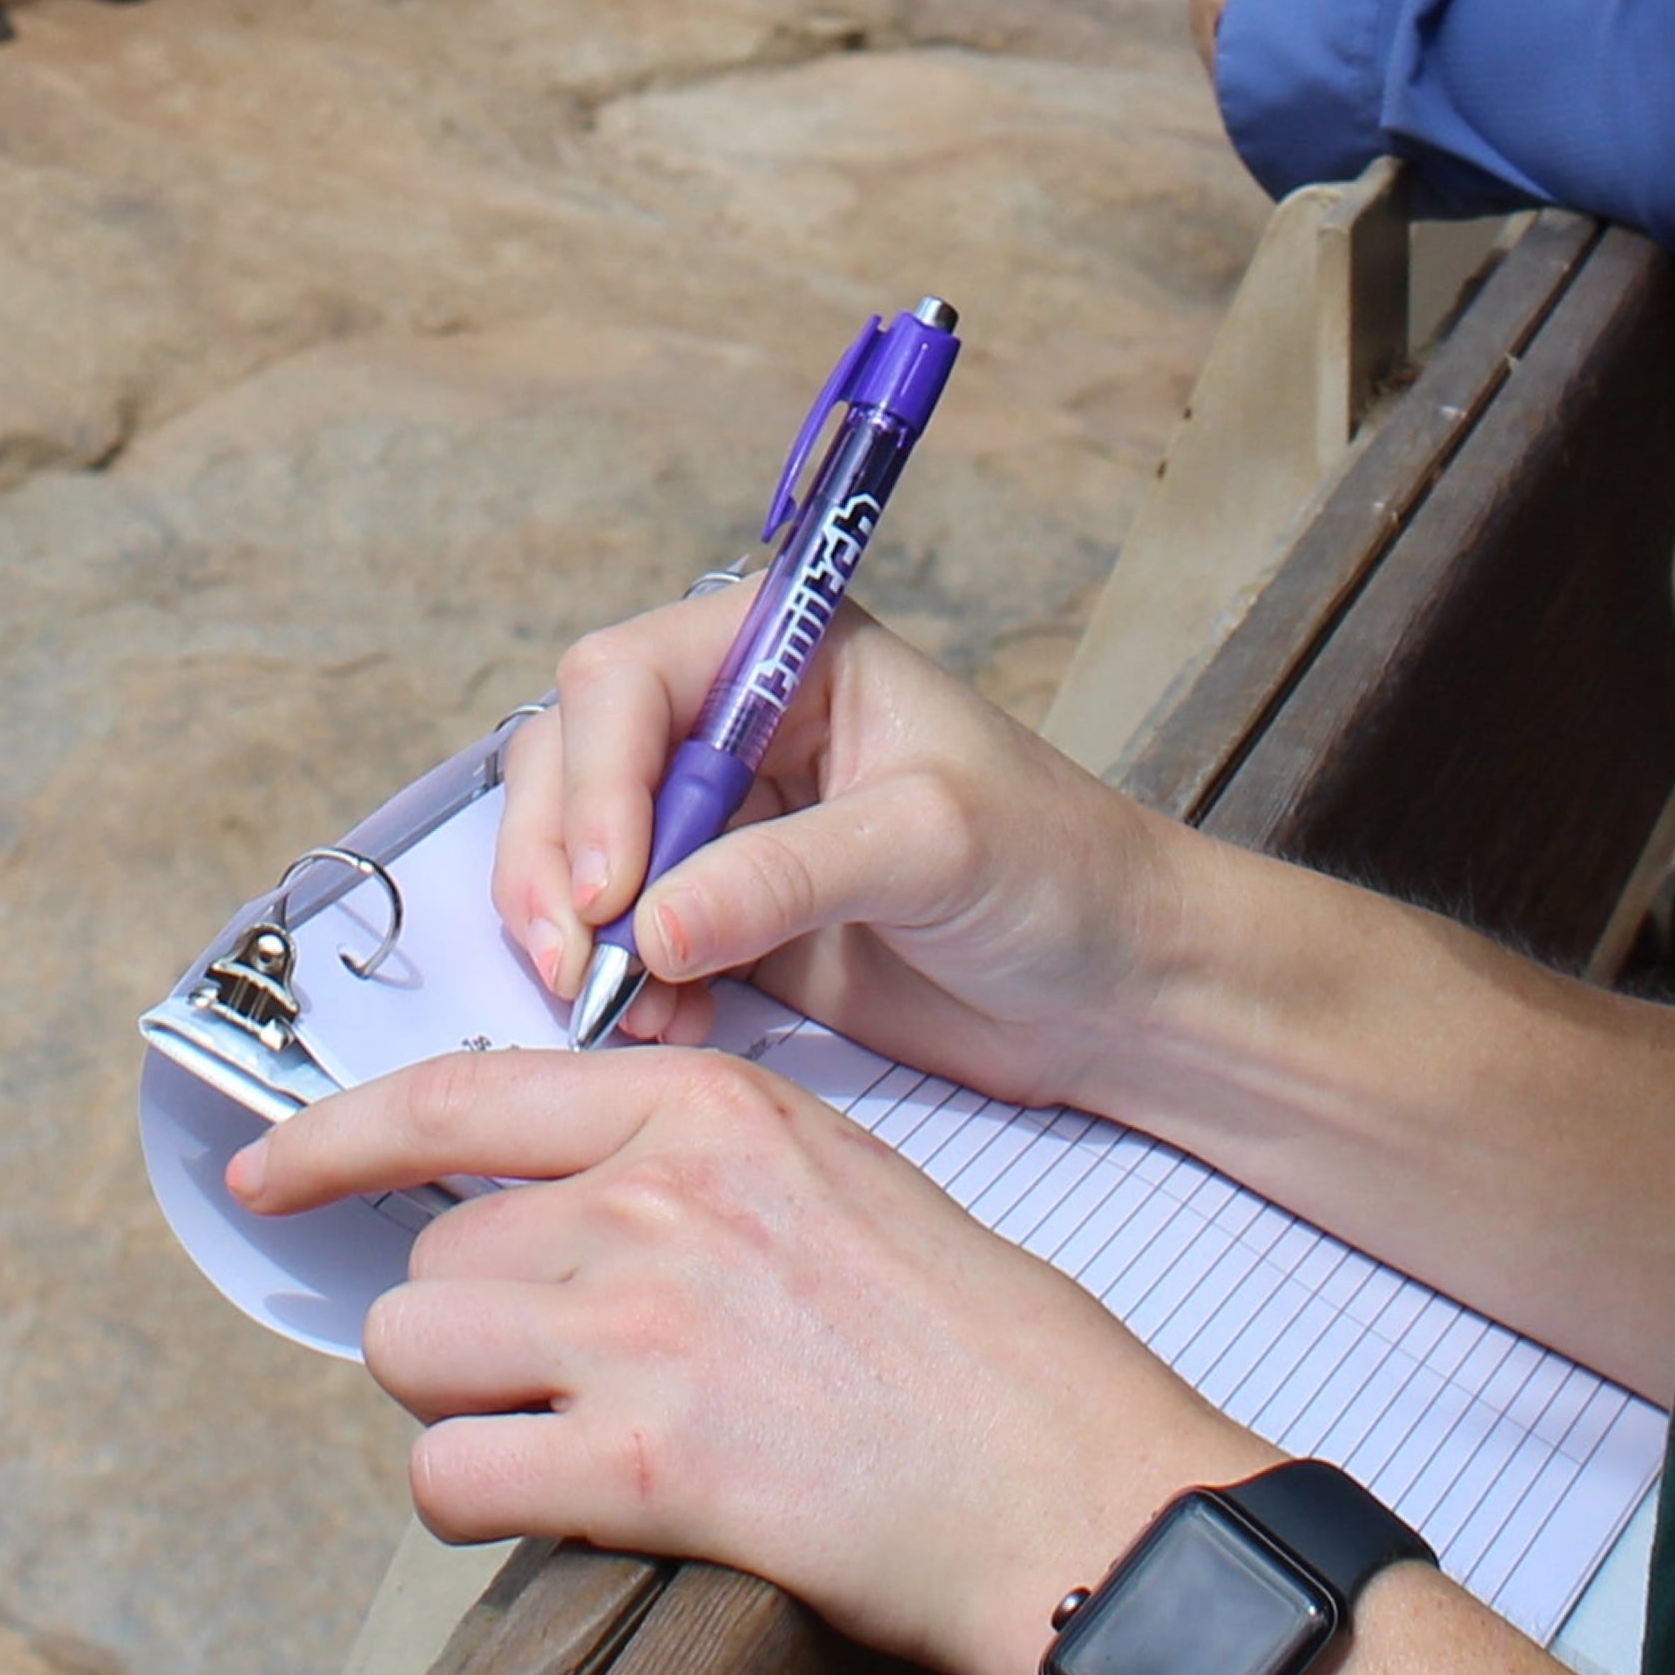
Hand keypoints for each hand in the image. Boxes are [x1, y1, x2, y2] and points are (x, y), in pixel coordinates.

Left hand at [235, 1041, 1263, 1674]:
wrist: (1067, 1485)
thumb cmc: (974, 1347)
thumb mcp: (830, 1175)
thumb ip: (684, 1160)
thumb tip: (546, 1198)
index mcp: (705, 1108)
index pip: (457, 1097)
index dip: (333, 1140)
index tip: (267, 1174)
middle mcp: (655, 1201)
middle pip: (434, 1255)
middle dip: (468, 1327)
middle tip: (557, 1377)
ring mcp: (643, 1333)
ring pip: (416, 1357)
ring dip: (460, 1409)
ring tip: (560, 1438)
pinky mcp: (643, 1472)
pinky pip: (453, 1478)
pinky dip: (476, 1502)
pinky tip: (554, 1505)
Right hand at [493, 596, 1191, 1112]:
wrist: (1117, 989)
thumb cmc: (1061, 870)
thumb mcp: (932, 846)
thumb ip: (785, 875)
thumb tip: (649, 925)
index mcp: (786, 651)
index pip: (629, 676)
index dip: (598, 777)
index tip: (611, 887)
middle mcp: (735, 722)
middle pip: (572, 756)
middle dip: (557, 859)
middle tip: (579, 962)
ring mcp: (720, 823)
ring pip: (574, 848)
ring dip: (570, 928)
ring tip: (618, 1004)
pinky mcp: (720, 916)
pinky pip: (620, 937)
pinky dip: (615, 982)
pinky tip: (661, 1024)